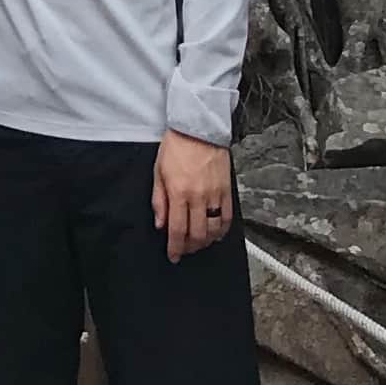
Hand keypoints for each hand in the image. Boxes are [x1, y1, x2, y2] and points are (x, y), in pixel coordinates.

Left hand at [153, 129, 233, 265]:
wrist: (199, 129)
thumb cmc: (176, 146)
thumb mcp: (158, 172)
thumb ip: (158, 200)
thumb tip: (160, 224)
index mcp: (178, 192)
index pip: (176, 230)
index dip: (175, 248)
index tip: (173, 255)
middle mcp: (198, 197)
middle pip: (197, 235)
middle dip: (189, 248)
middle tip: (184, 250)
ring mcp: (214, 195)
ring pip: (213, 230)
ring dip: (206, 242)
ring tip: (198, 243)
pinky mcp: (226, 190)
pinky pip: (227, 218)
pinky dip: (222, 230)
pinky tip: (216, 233)